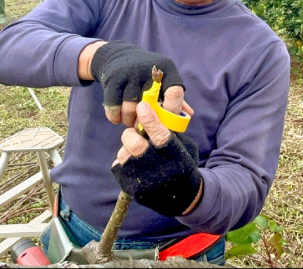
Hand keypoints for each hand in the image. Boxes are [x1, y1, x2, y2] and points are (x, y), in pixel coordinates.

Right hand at [89, 41, 183, 125]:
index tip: (166, 122)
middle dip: (146, 122)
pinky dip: (115, 117)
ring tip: (129, 121)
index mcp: (166, 69)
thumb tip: (189, 114)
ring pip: (131, 109)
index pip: (175, 92)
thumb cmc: (145, 74)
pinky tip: (117, 118)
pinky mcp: (113, 78)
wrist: (116, 56)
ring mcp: (130, 73)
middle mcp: (149, 69)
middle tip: (142, 126)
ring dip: (128, 120)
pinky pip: (114, 107)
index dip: (172, 110)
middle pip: (151, 106)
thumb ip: (175, 97)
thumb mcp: (162, 80)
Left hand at [111, 102, 202, 216]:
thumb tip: (157, 104)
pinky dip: (124, 160)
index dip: (149, 120)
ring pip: (124, 155)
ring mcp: (145, 182)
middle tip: (133, 132)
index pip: (160, 135)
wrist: (182, 198)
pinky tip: (134, 163)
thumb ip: (171, 129)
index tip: (142, 106)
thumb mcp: (184, 147)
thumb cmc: (182, 164)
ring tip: (135, 151)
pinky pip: (118, 166)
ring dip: (127, 148)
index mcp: (177, 157)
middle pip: (136, 145)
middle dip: (131, 134)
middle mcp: (161, 171)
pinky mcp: (132, 190)